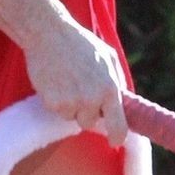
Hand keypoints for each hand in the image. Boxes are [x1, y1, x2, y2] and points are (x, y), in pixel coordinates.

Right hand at [23, 10, 129, 146]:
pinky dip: (55, 100)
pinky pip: (56, 111)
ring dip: (70, 106)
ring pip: (72, 117)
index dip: (117, 136)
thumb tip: (124, 103)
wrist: (49, 34)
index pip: (118, 126)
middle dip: (86, 112)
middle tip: (80, 90)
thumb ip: (117, 81)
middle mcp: (91, 99)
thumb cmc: (80, 43)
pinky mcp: (52, 103)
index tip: (114, 140)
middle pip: (90, 123)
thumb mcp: (108, 57)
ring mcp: (71, 102)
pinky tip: (55, 82)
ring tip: (66, 81)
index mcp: (109, 88)